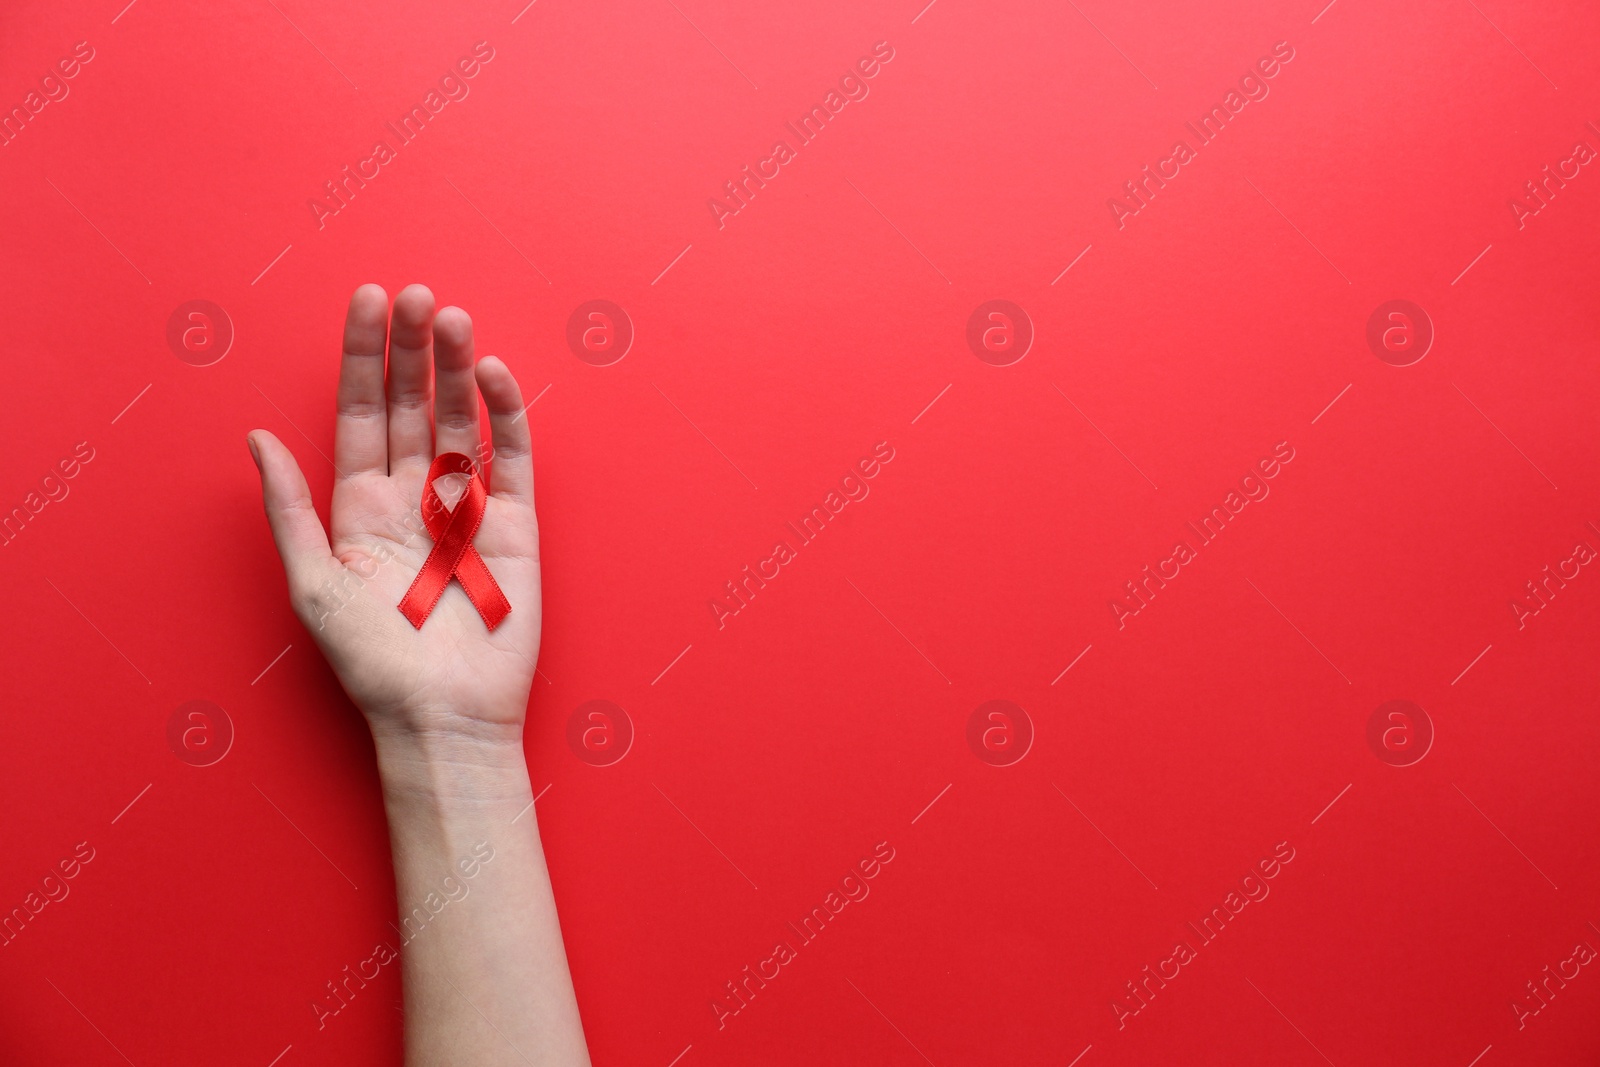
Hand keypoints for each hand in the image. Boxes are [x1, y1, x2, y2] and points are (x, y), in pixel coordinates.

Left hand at [247, 284, 539, 744]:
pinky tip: (493, 374)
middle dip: (414, 348)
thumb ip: (288, 507)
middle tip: (418, 295)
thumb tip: (253, 437)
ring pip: (462, 420)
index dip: (364, 356)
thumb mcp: (312, 584)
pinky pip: (512, 459)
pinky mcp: (516, 526)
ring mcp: (468, 509)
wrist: (444, 716)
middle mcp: (414, 498)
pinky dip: (506, 415)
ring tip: (454, 318)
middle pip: (413, 405)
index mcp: (360, 507)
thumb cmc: (373, 663)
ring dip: (457, 367)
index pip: (362, 413)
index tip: (367, 300)